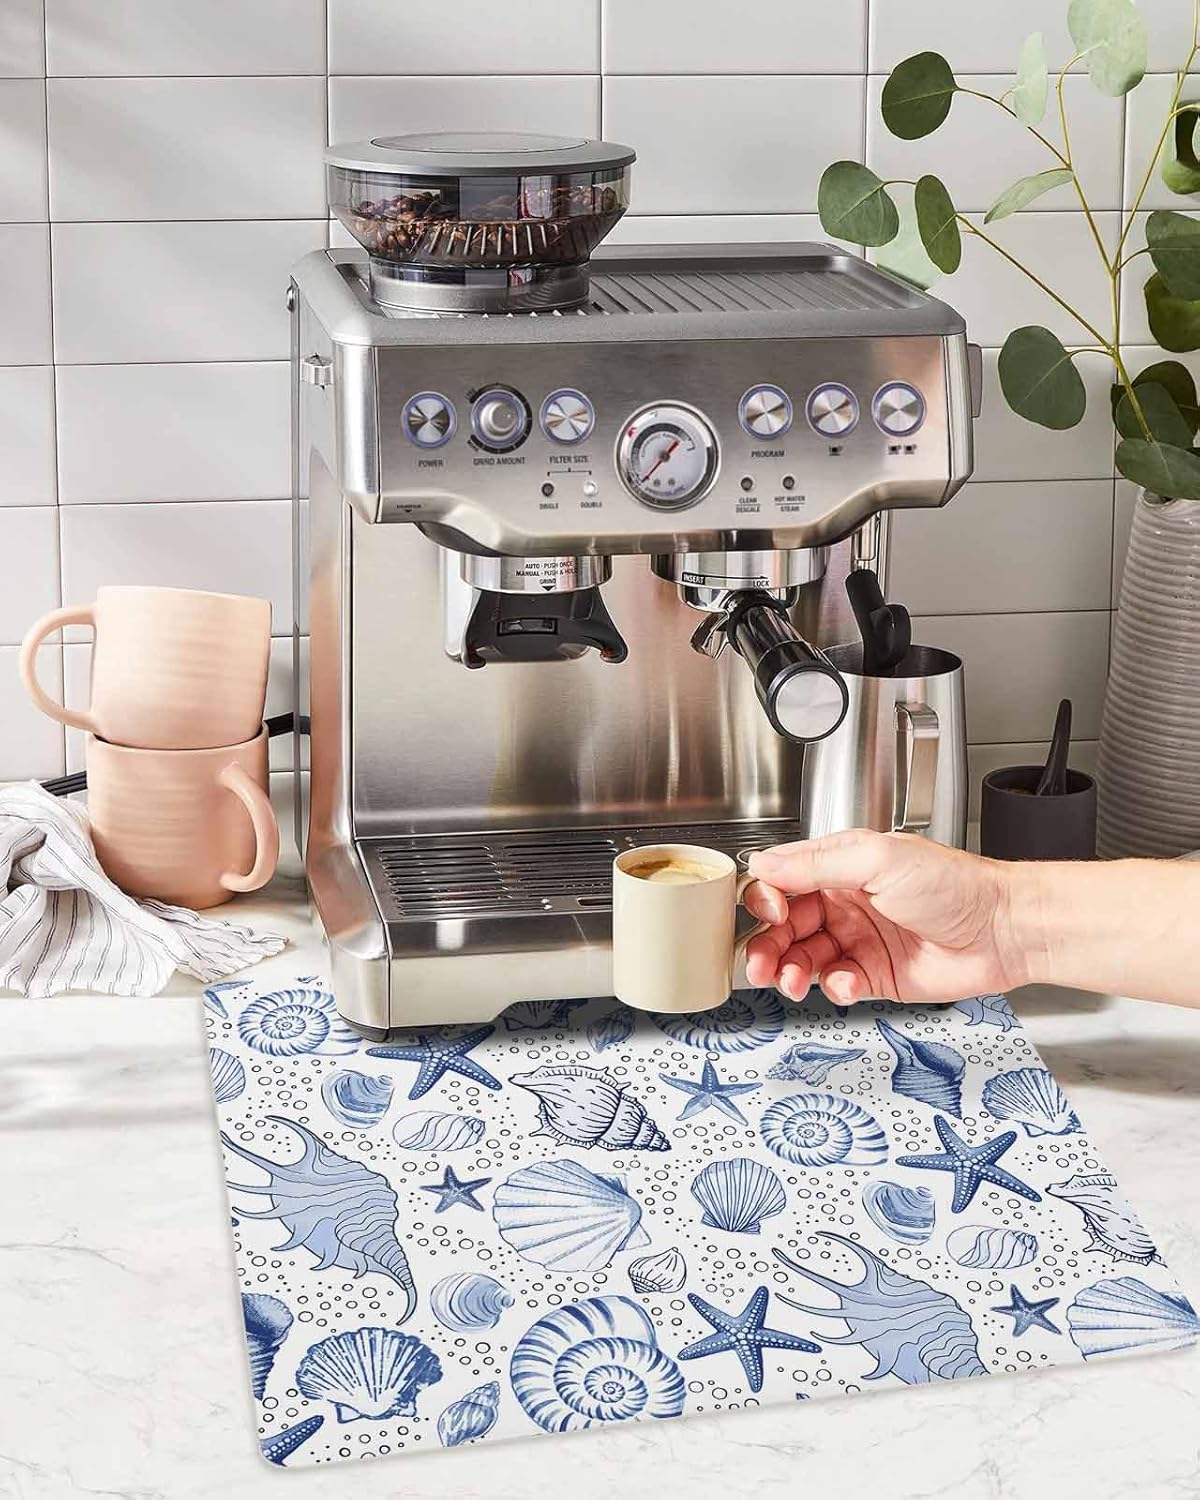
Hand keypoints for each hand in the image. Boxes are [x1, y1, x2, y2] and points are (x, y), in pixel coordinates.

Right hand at [742, 829, 1027, 1005]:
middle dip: (767, 946)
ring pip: (803, 959)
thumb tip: (764, 863)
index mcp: (841, 866)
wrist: (1003, 931)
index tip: (770, 913)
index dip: (767, 899)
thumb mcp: (879, 861)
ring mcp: (857, 940)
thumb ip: (816, 863)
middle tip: (761, 965)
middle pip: (785, 926)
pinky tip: (846, 983)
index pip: (783, 881)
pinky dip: (833, 987)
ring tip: (793, 982)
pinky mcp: (873, 975)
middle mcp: (844, 902)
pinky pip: (836, 984)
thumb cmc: (955, 885)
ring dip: (790, 972)